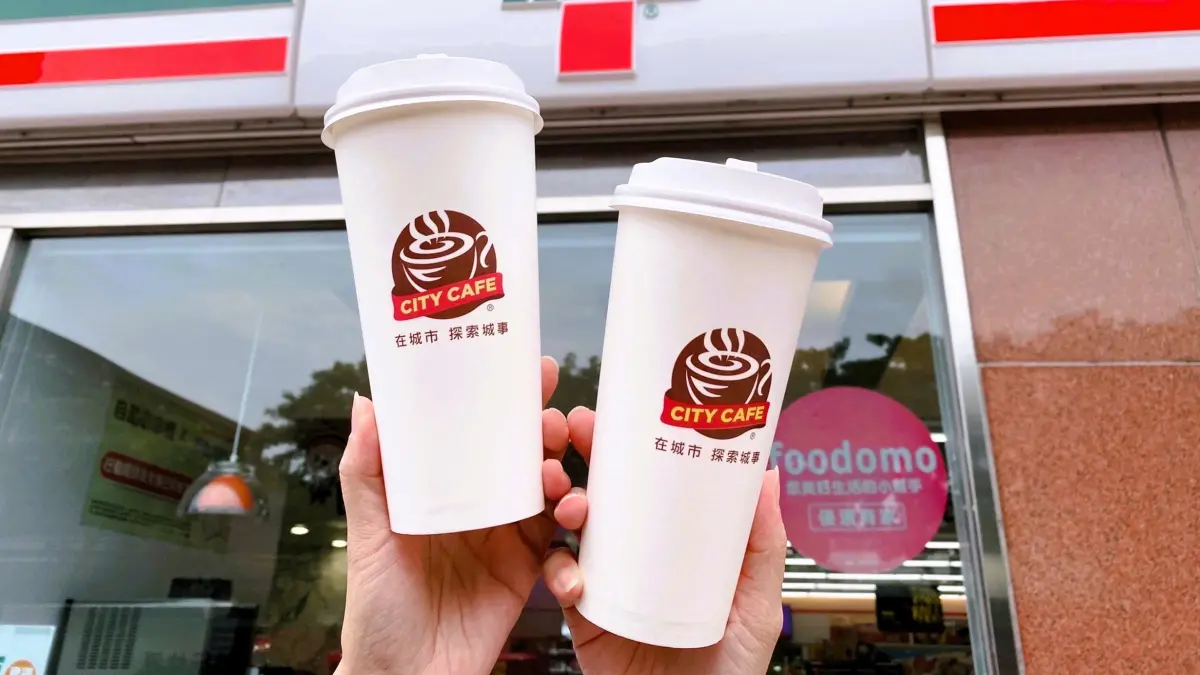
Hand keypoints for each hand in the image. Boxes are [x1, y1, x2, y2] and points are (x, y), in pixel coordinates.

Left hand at [337, 356, 579, 674]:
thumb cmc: (377, 611)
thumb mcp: (367, 536)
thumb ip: (367, 472)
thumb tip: (366, 402)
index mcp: (441, 487)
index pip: (477, 431)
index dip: (505, 398)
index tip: (530, 370)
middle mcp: (478, 504)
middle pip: (522, 452)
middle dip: (545, 429)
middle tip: (553, 420)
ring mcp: (507, 536)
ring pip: (548, 488)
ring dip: (562, 473)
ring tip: (555, 478)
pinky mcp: (530, 570)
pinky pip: (562, 540)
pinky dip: (574, 527)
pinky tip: (572, 520)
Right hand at [544, 407, 786, 674]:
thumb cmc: (728, 669)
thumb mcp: (757, 603)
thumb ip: (763, 545)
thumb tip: (770, 475)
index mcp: (673, 538)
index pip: (648, 478)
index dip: (630, 441)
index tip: (620, 411)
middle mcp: (636, 549)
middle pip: (603, 487)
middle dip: (583, 453)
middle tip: (574, 428)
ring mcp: (606, 576)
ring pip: (570, 523)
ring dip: (562, 501)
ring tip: (572, 504)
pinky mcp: (582, 611)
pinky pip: (558, 578)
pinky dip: (557, 569)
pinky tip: (573, 576)